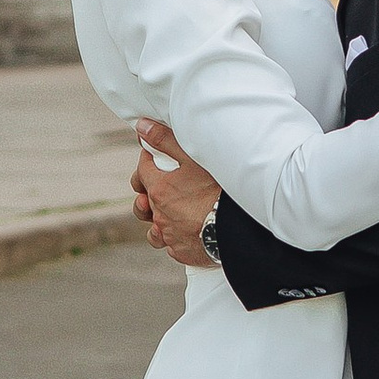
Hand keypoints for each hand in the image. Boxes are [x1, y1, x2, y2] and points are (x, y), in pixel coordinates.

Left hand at [133, 122, 222, 265]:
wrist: (236, 227)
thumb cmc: (218, 191)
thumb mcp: (193, 157)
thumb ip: (165, 141)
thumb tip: (142, 127)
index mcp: (159, 189)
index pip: (142, 171)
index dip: (147, 162)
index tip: (155, 158)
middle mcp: (159, 214)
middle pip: (143, 203)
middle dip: (147, 194)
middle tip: (159, 188)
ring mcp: (169, 235)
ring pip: (154, 230)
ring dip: (158, 221)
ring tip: (169, 216)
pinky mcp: (182, 251)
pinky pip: (172, 245)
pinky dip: (176, 239)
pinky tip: (187, 232)